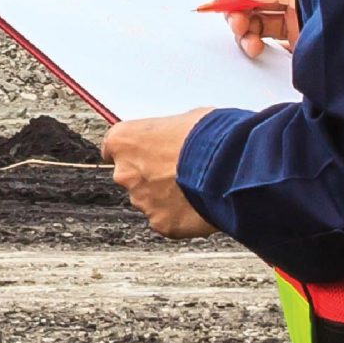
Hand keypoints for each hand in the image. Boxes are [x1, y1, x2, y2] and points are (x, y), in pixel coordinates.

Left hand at [99, 109, 216, 238]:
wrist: (228, 165)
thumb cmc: (207, 135)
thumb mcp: (185, 119)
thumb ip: (167, 133)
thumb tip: (175, 137)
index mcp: (124, 140)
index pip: (114, 148)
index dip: (133, 151)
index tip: (146, 152)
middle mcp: (125, 172)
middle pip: (131, 176)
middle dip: (150, 175)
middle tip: (177, 171)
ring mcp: (141, 200)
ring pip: (149, 200)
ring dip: (165, 196)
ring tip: (193, 186)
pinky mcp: (161, 223)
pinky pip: (166, 220)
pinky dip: (179, 215)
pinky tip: (198, 204)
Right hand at [214, 0, 297, 59]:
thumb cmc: (341, 24)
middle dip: (237, 6)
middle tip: (234, 18)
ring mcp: (292, 17)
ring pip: (254, 16)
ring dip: (242, 26)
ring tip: (244, 34)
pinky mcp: (292, 40)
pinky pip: (263, 37)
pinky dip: (252, 42)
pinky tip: (254, 47)